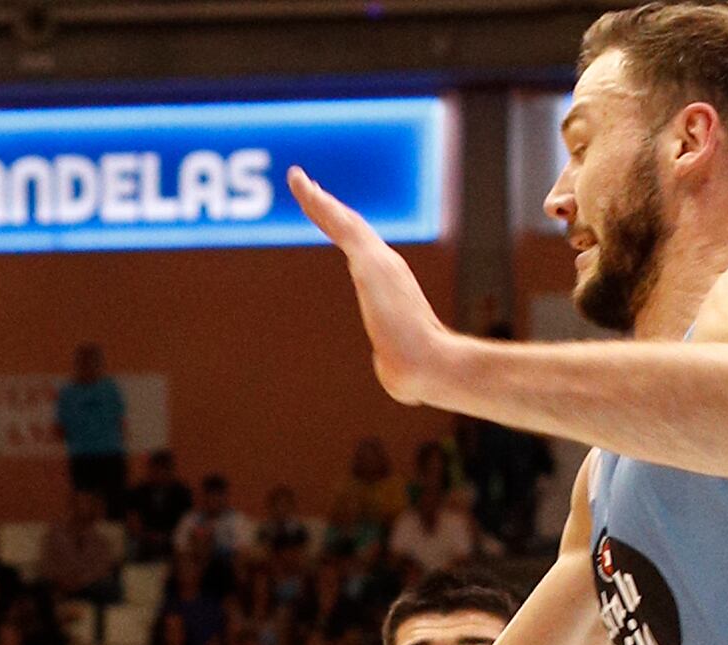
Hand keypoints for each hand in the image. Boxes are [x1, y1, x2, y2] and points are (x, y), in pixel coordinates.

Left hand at [290, 166, 457, 406]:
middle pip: (350, 227)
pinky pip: (342, 226)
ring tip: (298, 179)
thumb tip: (398, 382)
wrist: (429, 368)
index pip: (360, 250)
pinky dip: (323, 206)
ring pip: (344, 221)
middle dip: (326, 205)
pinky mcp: (371, 263)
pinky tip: (306, 190)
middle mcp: (385, 266)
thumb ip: (394, 364)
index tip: (327, 212)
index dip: (342, 229)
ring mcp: (379, 262)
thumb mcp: (398, 365)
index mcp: (388, 285)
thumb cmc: (415, 374)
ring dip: (318, 199)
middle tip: (304, 183)